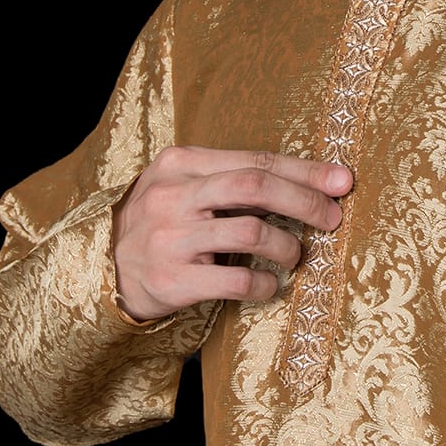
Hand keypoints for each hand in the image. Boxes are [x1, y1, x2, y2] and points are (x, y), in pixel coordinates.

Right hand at [112, 145, 352, 320]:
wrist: (104, 268)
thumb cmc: (163, 222)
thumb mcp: (186, 188)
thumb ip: (233, 181)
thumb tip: (309, 182)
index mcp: (181, 163)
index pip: (256, 160)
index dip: (305, 171)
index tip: (342, 181)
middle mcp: (174, 195)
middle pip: (255, 186)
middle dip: (305, 200)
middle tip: (333, 217)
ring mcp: (171, 237)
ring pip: (251, 231)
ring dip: (287, 245)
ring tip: (295, 255)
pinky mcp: (173, 280)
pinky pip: (237, 279)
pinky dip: (266, 283)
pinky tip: (272, 285)